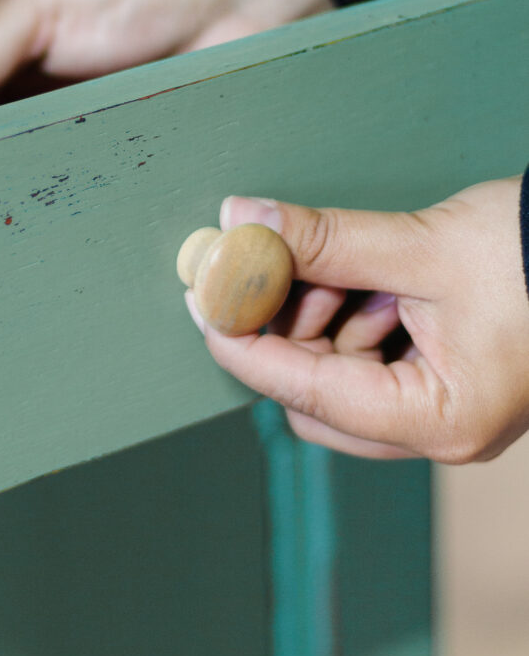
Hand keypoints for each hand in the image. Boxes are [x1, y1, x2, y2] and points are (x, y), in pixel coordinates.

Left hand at [185, 178, 528, 461]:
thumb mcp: (424, 244)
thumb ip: (327, 239)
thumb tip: (244, 223)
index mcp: (440, 419)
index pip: (307, 393)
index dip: (246, 347)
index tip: (206, 305)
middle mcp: (442, 432)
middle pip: (318, 400)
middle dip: (289, 333)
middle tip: (273, 271)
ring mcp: (447, 411)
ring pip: (342, 382)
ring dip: (325, 322)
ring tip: (352, 269)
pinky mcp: (450, 384)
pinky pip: (374, 364)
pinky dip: (357, 321)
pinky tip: (376, 281)